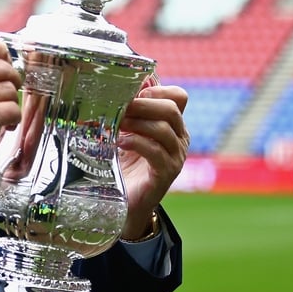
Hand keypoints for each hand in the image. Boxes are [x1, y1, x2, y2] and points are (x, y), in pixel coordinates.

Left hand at [117, 83, 189, 238]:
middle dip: (143, 104)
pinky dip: (136, 142)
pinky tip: (120, 141)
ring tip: (116, 124)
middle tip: (120, 106)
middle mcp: (179, 138)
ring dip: (137, 122)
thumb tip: (113, 89)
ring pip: (163, 129)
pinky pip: (156, 152)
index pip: (178, 96)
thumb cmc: (125, 164)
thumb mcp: (126, 133)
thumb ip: (127, 114)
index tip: (134, 94)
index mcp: (173, 125)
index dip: (157, 90)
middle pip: (171, 109)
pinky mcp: (166, 173)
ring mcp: (175, 156)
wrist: (127, 201)